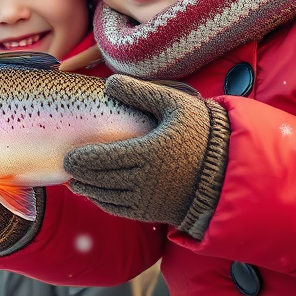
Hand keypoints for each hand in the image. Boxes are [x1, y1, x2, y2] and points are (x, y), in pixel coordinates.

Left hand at [64, 74, 230, 239]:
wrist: (228, 168)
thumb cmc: (201, 131)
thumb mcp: (174, 104)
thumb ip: (140, 92)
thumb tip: (108, 83)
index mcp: (147, 152)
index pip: (101, 160)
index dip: (80, 160)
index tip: (68, 156)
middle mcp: (145, 179)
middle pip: (99, 180)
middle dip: (79, 175)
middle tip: (66, 167)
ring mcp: (149, 199)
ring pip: (107, 198)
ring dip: (88, 191)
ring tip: (76, 182)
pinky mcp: (154, 212)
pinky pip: (121, 210)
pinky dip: (104, 203)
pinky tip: (96, 194)